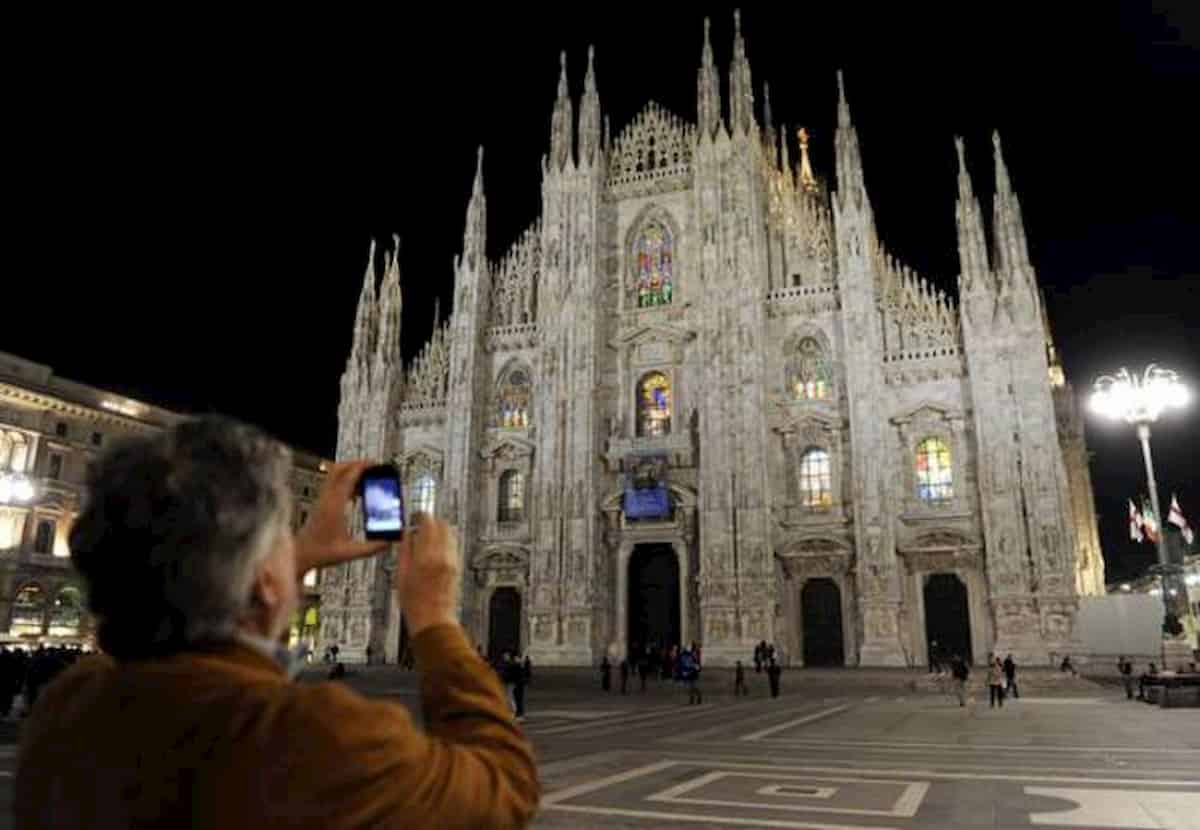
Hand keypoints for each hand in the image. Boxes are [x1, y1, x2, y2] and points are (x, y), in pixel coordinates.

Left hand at [294, 460, 388, 573]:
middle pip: (338, 470)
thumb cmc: (320, 553)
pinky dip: (346, 482)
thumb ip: (371, 548)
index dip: (361, 468)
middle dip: (356, 464)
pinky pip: (334, 485)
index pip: (347, 478)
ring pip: (334, 475)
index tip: (374, 464)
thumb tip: (389, 541)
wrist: (300, 555)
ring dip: (350, 472)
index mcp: (334, 507)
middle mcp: (326, 500)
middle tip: (371, 466)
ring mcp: (322, 500)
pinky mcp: (321, 504)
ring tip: (367, 477)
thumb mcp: (349, 552)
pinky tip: (357, 493)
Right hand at [394, 512, 459, 636]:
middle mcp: (443, 556)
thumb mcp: (401, 575)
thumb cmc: (415, 603)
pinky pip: (453, 545)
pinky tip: (433, 549)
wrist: (433, 619)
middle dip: (431, 521)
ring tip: (426, 537)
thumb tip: (407, 534)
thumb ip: (405, 550)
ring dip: (439, 530)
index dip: (421, 516)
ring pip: (450, 533)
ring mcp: (452, 561)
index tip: (415, 516)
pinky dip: (444, 541)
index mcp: (426, 557)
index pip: (428, 523)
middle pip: (443, 524)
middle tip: (421, 524)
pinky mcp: (457, 566)